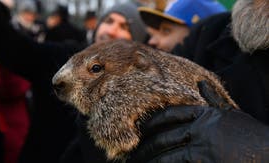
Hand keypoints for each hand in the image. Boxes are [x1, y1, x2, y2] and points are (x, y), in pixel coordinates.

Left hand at [127, 81, 268, 162]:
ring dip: (151, 161)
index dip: (153, 122)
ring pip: (168, 155)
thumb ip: (213, 99)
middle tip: (134, 153)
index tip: (141, 129)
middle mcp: (201, 130)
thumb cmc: (250, 135)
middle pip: (164, 137)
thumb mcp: (232, 113)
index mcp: (205, 115)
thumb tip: (200, 82)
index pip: (171, 115)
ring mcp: (203, 148)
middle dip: (146, 146)